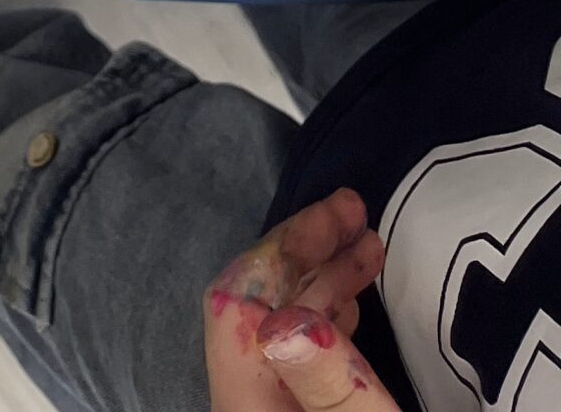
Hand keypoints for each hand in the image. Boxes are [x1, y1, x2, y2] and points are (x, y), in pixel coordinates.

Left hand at [204, 192, 396, 411]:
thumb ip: (330, 383)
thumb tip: (289, 320)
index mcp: (244, 401)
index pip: (237, 301)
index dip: (282, 247)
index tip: (334, 213)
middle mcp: (244, 399)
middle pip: (258, 306)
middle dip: (307, 252)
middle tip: (356, 212)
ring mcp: (265, 404)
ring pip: (281, 328)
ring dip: (322, 281)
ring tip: (368, 245)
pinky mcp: (288, 409)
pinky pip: (296, 355)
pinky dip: (324, 319)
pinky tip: (352, 303)